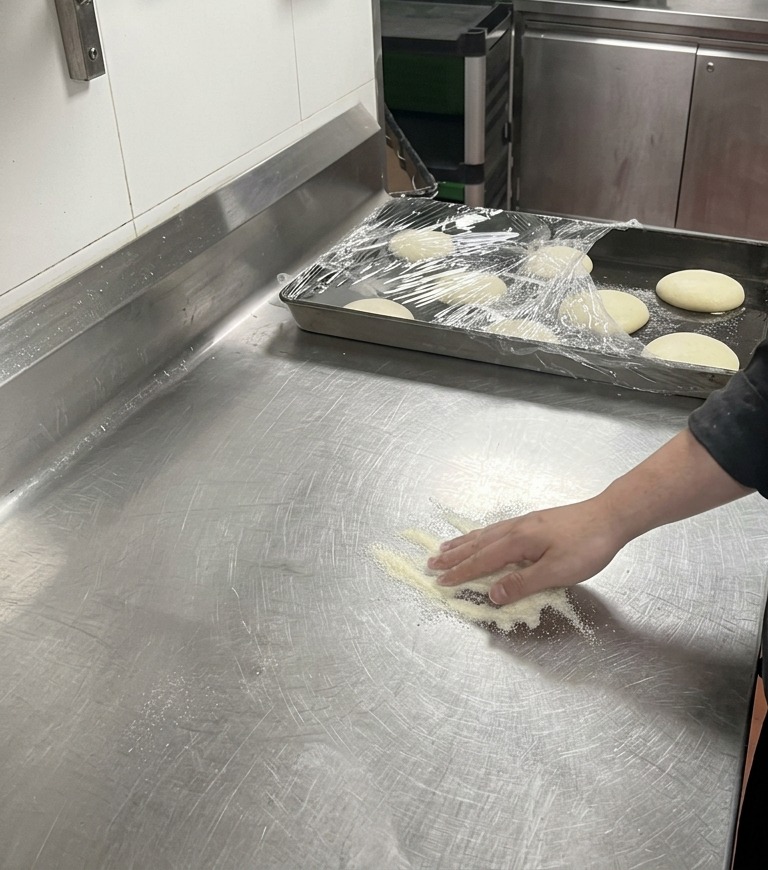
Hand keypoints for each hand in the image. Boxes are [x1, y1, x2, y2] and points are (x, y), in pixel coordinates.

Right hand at [427, 498, 627, 604]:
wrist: (611, 516)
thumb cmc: (588, 545)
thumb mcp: (556, 571)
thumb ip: (522, 583)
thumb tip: (492, 595)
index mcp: (518, 542)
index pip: (482, 561)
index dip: (460, 573)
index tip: (440, 581)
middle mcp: (516, 529)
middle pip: (477, 544)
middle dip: (453, 555)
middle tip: (431, 563)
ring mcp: (524, 523)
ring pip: (485, 534)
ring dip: (463, 543)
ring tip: (445, 547)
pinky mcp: (534, 522)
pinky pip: (496, 529)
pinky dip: (480, 535)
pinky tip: (481, 537)